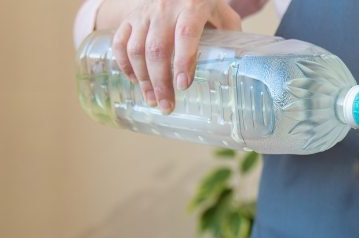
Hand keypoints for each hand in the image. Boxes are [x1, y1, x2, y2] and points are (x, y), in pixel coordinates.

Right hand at [97, 0, 242, 112]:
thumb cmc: (205, 3)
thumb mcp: (223, 14)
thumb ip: (230, 36)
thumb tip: (238, 67)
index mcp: (193, 5)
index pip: (186, 34)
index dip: (183, 61)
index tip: (183, 85)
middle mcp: (165, 7)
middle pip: (157, 48)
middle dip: (160, 81)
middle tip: (167, 106)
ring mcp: (145, 13)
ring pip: (136, 49)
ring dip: (142, 78)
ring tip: (152, 100)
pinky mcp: (130, 17)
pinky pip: (120, 42)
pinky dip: (124, 64)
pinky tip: (134, 80)